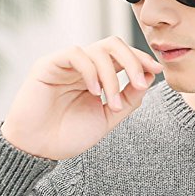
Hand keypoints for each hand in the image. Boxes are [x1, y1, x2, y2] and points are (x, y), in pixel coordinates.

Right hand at [0, 36, 163, 159]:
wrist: (37, 150)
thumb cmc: (68, 134)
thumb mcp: (107, 117)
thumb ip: (128, 99)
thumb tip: (148, 77)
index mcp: (98, 74)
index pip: (122, 56)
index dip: (141, 59)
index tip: (157, 70)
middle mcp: (84, 65)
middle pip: (114, 44)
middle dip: (133, 60)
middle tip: (140, 82)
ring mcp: (67, 63)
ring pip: (99, 50)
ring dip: (113, 76)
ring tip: (111, 102)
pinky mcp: (49, 64)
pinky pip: (76, 54)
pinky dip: (91, 70)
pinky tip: (94, 91)